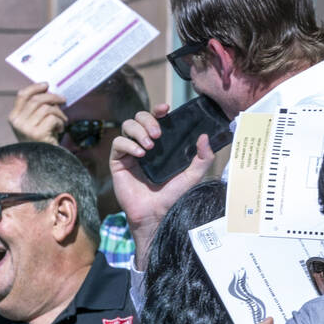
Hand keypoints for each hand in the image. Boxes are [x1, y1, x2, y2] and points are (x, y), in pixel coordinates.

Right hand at [8, 82, 67, 144]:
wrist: (43, 163)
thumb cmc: (41, 140)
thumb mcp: (34, 123)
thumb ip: (36, 108)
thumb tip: (48, 90)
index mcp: (14, 117)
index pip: (22, 95)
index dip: (35, 87)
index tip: (47, 85)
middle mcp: (17, 122)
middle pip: (37, 99)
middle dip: (53, 98)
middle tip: (63, 100)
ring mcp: (26, 128)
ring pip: (47, 108)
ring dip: (59, 113)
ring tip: (62, 121)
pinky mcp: (37, 134)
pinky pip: (53, 118)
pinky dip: (60, 122)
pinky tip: (60, 129)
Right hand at [109, 105, 214, 266]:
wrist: (156, 214)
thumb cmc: (173, 197)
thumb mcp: (193, 176)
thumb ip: (203, 158)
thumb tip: (205, 136)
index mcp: (160, 145)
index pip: (155, 119)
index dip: (158, 110)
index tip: (165, 109)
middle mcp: (144, 145)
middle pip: (138, 117)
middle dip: (147, 120)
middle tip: (158, 135)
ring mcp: (129, 153)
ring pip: (127, 125)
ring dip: (138, 131)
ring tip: (150, 147)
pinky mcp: (118, 162)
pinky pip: (118, 143)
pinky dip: (129, 144)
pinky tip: (140, 153)